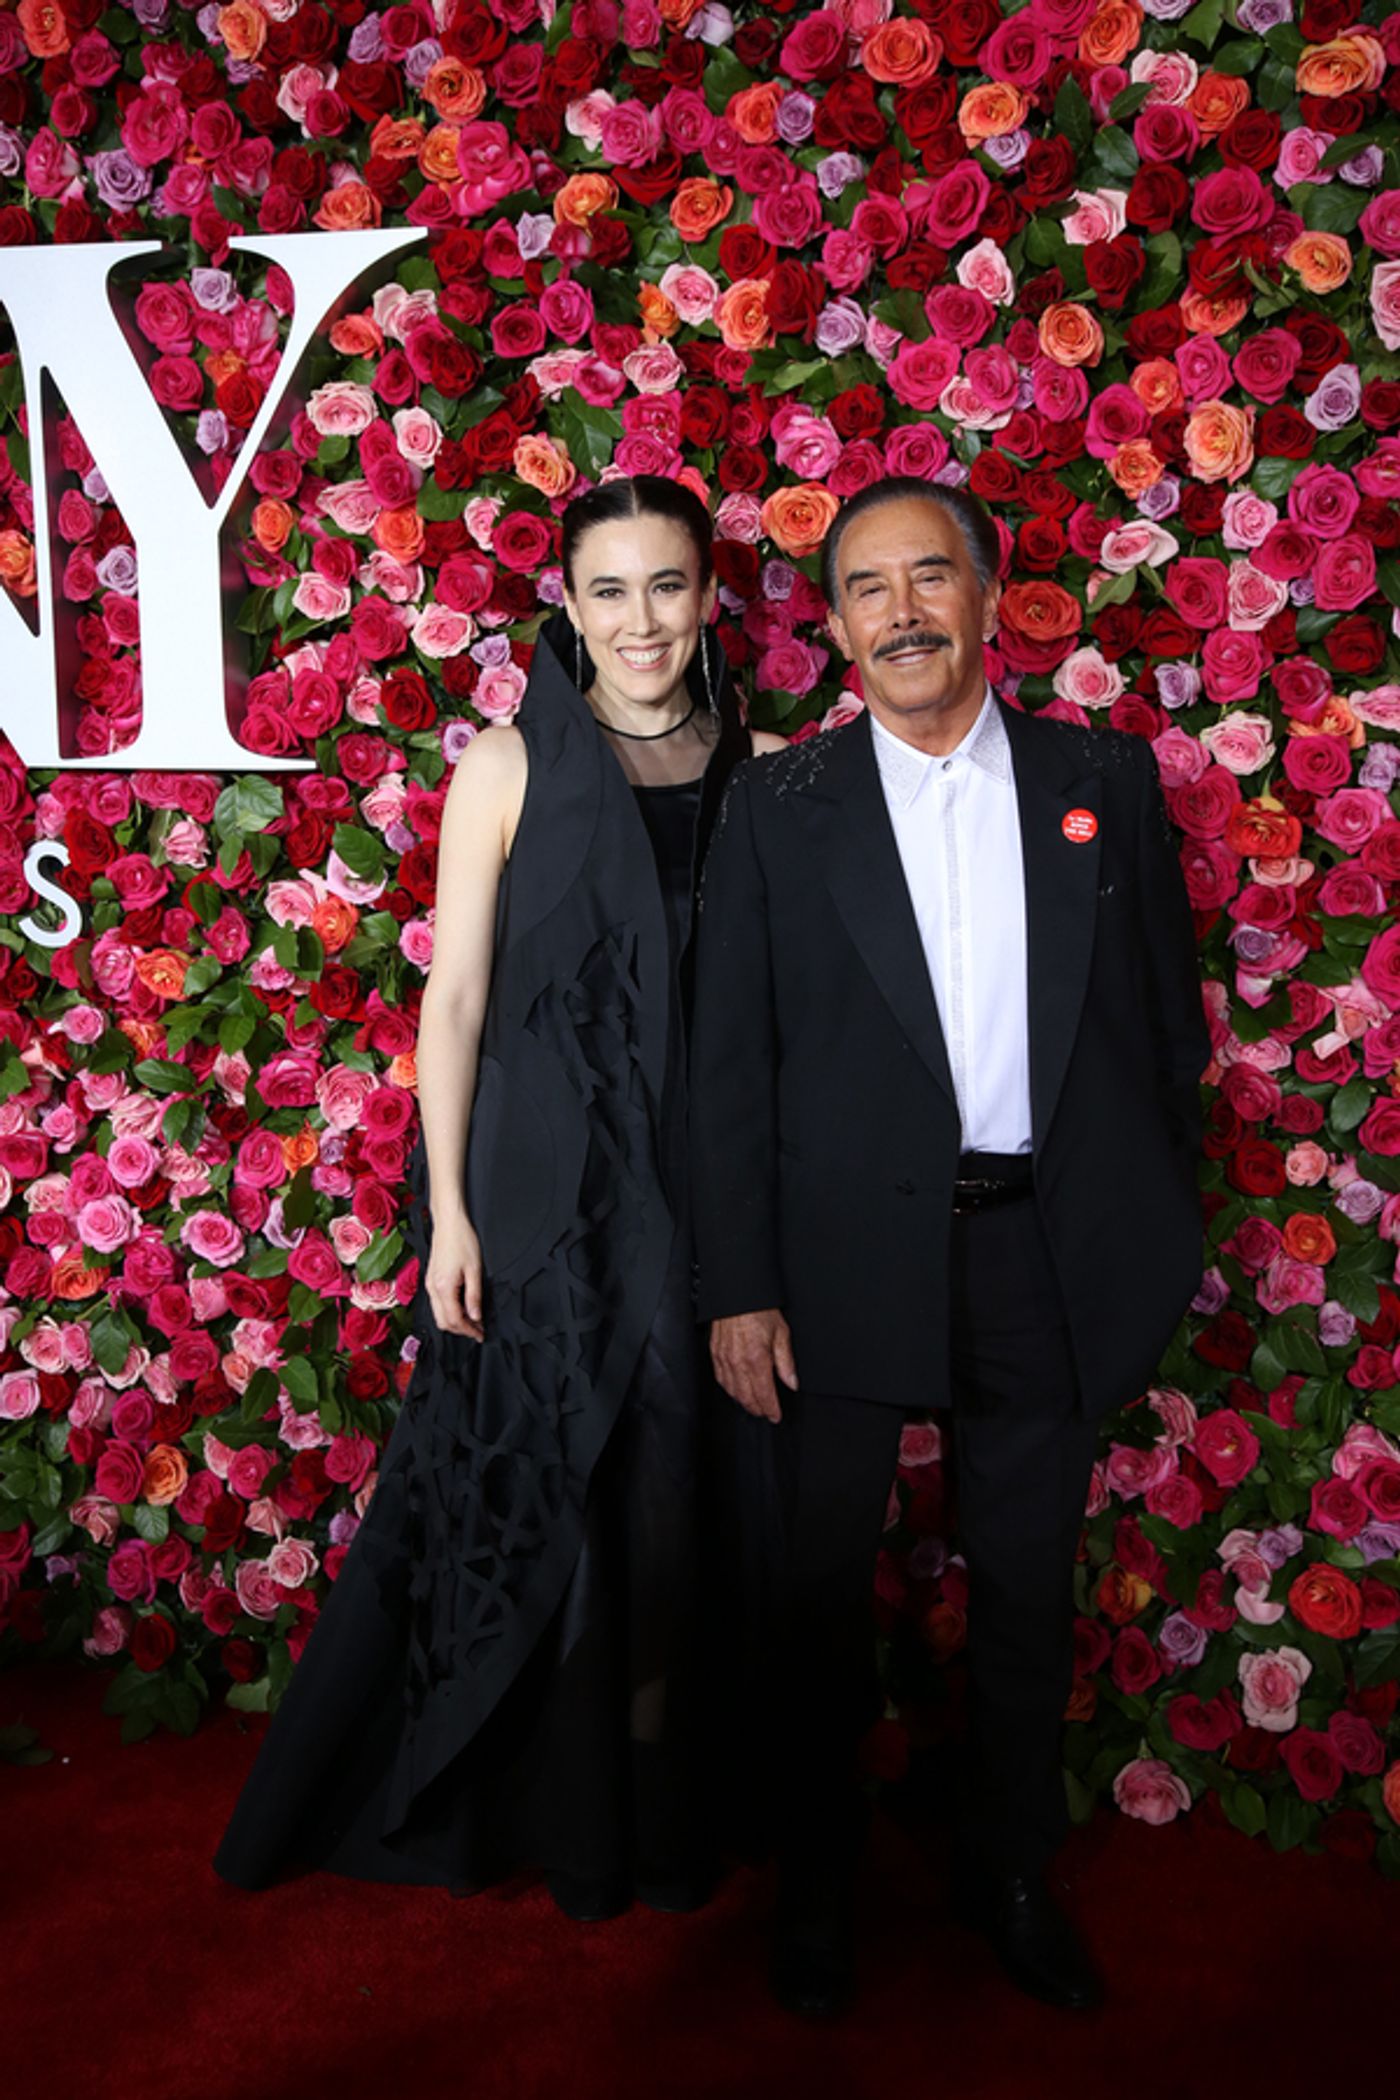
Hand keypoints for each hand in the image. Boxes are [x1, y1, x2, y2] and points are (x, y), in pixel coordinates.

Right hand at [426, 1212, 483, 1340]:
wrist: (449, 1223)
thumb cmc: (462, 1240)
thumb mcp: (475, 1270)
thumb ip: (474, 1296)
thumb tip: (475, 1316)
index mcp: (443, 1287)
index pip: (454, 1320)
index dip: (469, 1330)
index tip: (480, 1334)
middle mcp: (432, 1288)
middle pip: (443, 1322)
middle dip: (461, 1330)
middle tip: (478, 1330)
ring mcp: (429, 1284)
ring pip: (438, 1314)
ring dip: (455, 1321)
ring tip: (472, 1320)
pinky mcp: (430, 1279)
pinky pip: (437, 1304)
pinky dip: (449, 1311)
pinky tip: (462, 1307)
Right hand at [710, 1308, 797, 1423]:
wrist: (737, 1294)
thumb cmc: (758, 1310)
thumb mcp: (781, 1334)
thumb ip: (786, 1362)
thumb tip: (792, 1382)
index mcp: (757, 1359)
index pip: (764, 1395)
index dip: (771, 1409)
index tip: (775, 1416)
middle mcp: (738, 1363)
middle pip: (747, 1397)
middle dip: (758, 1409)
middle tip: (766, 1413)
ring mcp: (724, 1359)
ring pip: (732, 1391)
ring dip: (743, 1402)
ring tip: (753, 1406)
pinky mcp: (715, 1354)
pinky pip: (721, 1380)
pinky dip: (729, 1390)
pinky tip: (735, 1390)